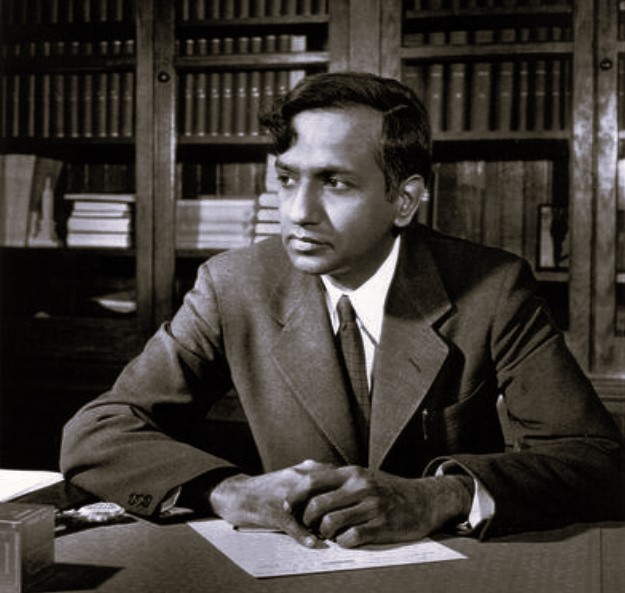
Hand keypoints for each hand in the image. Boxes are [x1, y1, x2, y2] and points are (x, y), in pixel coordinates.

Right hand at [208, 459, 338, 547]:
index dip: (346, 493)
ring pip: (312, 510)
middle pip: (327, 494)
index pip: (335, 479)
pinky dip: (303, 534)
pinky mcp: (275, 511)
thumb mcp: (294, 472)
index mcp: (305, 469)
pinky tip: (313, 543)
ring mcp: (287, 495)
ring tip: (334, 534)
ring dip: (324, 524)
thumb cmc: (271, 485)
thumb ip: (315, 472)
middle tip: (348, 522)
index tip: (354, 504)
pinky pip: (292, 524)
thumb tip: (340, 474)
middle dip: (338, 509)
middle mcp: (298, 479)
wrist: (241, 493)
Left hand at [286, 466, 472, 547]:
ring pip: (331, 523)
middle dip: (307, 519)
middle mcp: (360, 486)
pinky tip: (346, 539)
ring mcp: (371, 506)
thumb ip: (336, 476)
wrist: (423, 500)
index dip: (295, 496)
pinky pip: (350, 538)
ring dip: (324, 533)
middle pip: (317, 505)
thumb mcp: (362, 474)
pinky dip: (343, 542)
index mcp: (351, 473)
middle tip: (309, 525)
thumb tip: (306, 469)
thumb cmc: (387, 489)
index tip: (289, 507)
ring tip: (328, 533)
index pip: (312, 481)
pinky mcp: (382, 526)